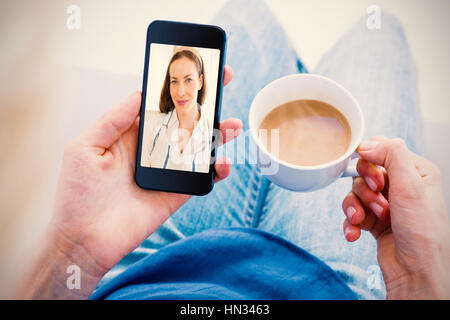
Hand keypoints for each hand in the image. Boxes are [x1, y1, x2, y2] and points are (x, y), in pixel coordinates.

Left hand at [23, 66, 240, 298]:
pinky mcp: (175, 194)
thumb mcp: (84, 148)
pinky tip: (223, 162)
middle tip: (223, 83)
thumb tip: (138, 94)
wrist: (82, 240)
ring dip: (218, 135)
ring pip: (198, 148)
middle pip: (184, 123)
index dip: (177, 89)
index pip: (159, 107)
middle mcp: (152, 151)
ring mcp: (166, 173)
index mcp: (130, 136)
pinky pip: (200, 179)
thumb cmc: (76, 195)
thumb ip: (113, 120)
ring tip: (232, 125)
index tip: (195, 70)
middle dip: (205, 104)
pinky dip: (216, 171)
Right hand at [342, 136, 449, 298]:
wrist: (415, 271)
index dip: (370, 163)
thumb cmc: (422, 232)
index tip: (374, 180)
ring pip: (355, 193)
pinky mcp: (375, 220)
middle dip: (364, 190)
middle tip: (377, 202)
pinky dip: (351, 223)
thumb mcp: (411, 186)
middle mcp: (401, 185)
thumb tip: (366, 143)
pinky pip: (352, 213)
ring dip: (356, 208)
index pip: (382, 150)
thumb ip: (391, 155)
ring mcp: (387, 203)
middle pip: (364, 172)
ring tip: (366, 221)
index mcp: (416, 171)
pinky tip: (355, 234)